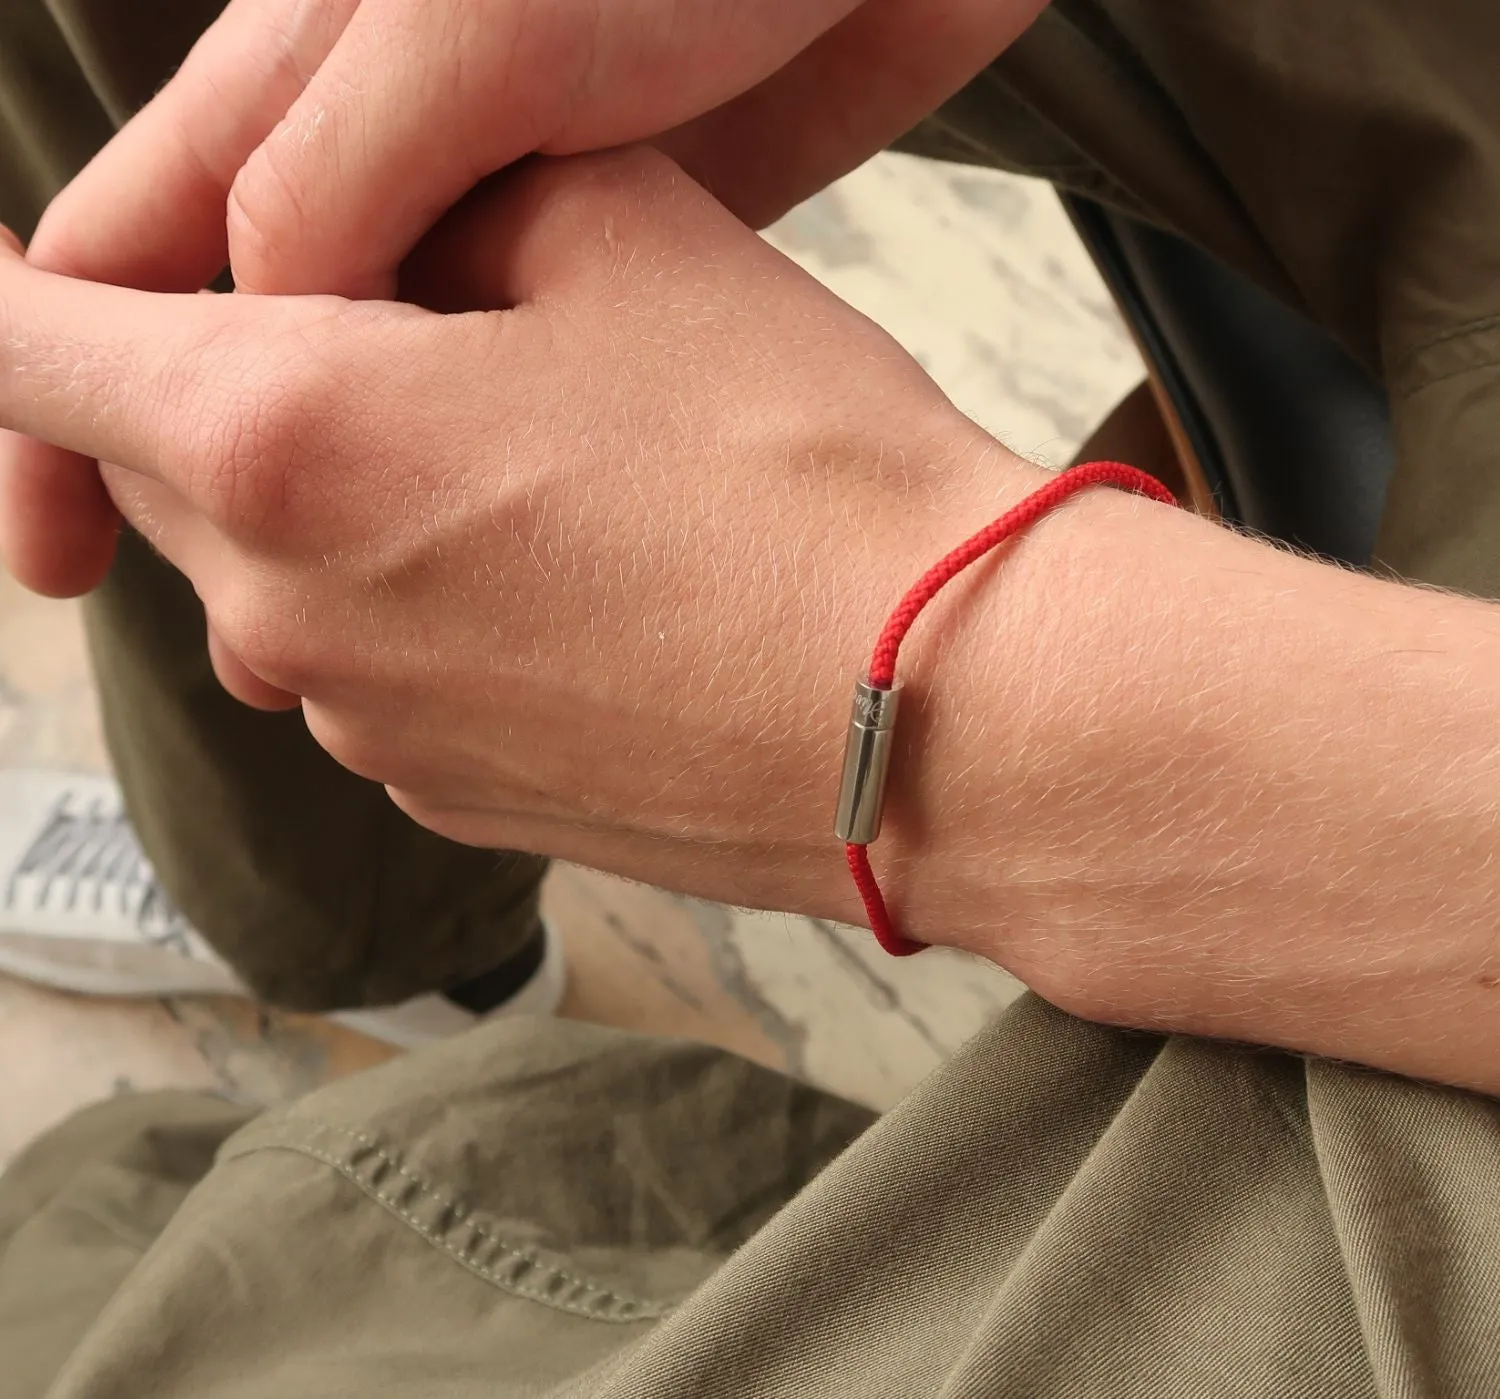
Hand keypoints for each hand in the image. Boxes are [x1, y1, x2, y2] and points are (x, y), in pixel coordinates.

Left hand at [0, 149, 1031, 921]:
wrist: (948, 717)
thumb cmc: (803, 477)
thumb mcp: (629, 243)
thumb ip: (449, 202)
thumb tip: (394, 236)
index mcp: (285, 436)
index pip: (24, 349)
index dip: (6, 289)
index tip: (17, 274)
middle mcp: (286, 614)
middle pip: (164, 471)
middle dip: (227, 388)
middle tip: (394, 337)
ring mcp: (368, 730)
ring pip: (278, 580)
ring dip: (345, 508)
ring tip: (530, 478)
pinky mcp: (453, 797)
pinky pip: (374, 673)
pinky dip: (420, 611)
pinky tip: (573, 588)